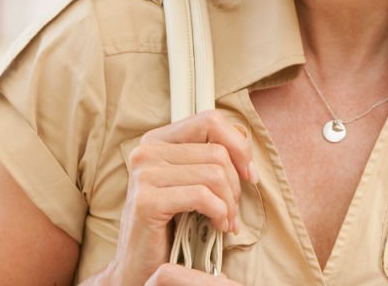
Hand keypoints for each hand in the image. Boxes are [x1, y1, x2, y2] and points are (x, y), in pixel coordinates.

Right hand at [105, 110, 257, 285]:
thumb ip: (209, 158)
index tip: (248, 174)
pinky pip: (202, 196)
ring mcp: (143, 174)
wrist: (139, 266)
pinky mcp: (146, 201)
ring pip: (214, 174)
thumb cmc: (171, 224)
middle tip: (233, 209)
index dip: (237, 145)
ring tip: (226, 220)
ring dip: (229, 203)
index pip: (210, 121)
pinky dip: (219, 213)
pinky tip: (217, 226)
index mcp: (157, 140)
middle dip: (235, 183)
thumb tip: (246, 149)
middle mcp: (146, 151)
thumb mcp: (190, 182)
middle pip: (217, 151)